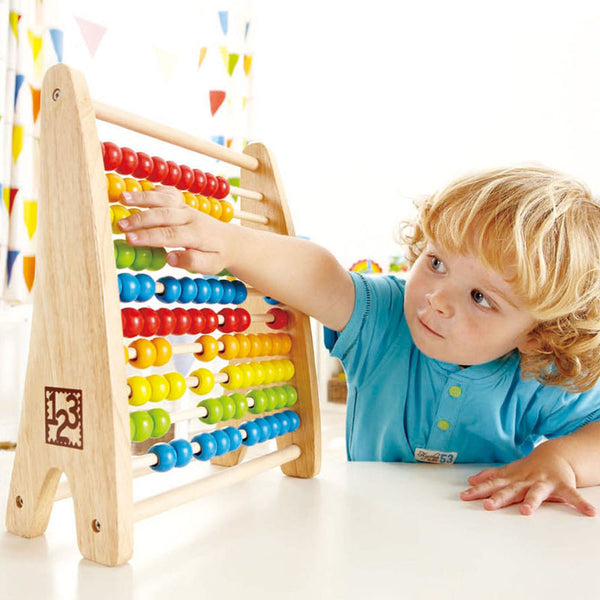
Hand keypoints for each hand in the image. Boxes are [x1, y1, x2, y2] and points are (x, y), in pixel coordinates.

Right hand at [117, 188, 231, 273]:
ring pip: (164, 199)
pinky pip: (168, 193)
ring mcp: (186, 208)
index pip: (170, 235)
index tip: (131, 239)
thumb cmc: (217, 256)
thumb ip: (192, 262)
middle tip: (120, 225)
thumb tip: (170, 258)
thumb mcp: (210, 265)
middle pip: (164, 214)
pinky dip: (154, 190)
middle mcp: (190, 217)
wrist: (230, 240)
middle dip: (141, 218)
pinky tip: (138, 191)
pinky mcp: (182, 203)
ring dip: (142, 198)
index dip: (150, 236)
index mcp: (197, 234)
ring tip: (122, 198)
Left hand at [460, 442, 596, 515]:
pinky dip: (579, 503)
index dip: (478, 491)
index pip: (492, 485)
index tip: (464, 496)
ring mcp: (543, 483)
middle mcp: (526, 481)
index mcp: (512, 479)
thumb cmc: (529, 468)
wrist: (555, 454)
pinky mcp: (562, 486)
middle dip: (499, 498)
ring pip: (536, 493)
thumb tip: (470, 481)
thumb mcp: (509, 471)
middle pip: (510, 490)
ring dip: (532, 502)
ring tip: (526, 511)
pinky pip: (572, 496)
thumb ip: (491, 477)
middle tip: (488, 506)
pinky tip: (589, 512)